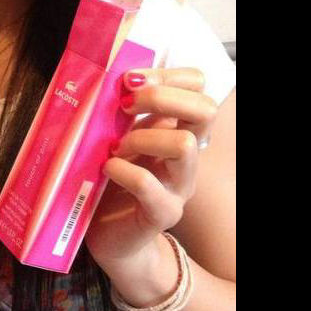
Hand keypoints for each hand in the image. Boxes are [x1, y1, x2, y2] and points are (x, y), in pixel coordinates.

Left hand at [84, 67, 217, 269]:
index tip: (129, 80)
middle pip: (204, 109)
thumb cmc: (112, 178)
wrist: (111, 236)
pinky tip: (106, 168)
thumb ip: (121, 110)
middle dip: (161, 97)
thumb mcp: (116, 134)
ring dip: (142, 138)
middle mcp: (187, 154)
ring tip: (114, 147)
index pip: (197, 86)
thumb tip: (108, 75)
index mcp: (176, 127)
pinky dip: (123, 170)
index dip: (168, 74)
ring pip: (184, 145)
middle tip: (123, 106)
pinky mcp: (162, 213)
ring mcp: (179, 185)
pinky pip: (149, 184)